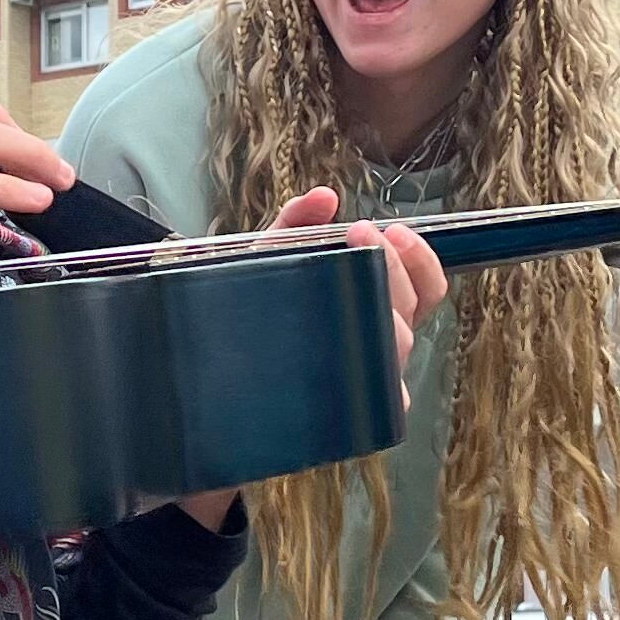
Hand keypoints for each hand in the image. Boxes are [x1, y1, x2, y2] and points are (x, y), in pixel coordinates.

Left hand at [177, 189, 444, 529]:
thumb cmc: (241, 321)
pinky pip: (379, 409)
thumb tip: (325, 197)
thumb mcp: (264, 265)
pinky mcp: (344, 423)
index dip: (420, 261)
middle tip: (364, 236)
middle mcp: (373, 349)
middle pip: (409, 316)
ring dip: (385, 314)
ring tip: (351, 284)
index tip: (397, 231)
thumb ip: (294, 226)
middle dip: (394, 270)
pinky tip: (353, 363)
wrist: (196, 384)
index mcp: (371, 312)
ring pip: (396, 354)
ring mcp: (361, 387)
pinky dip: (377, 385)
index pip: (423, 290)